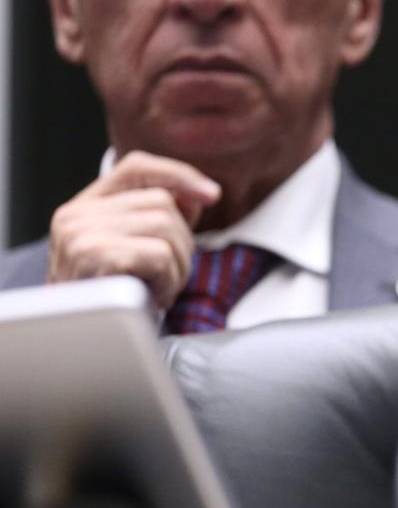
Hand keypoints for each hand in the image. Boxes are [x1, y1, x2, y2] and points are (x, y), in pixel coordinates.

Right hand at [47, 152, 221, 307]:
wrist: (76, 340)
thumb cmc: (110, 300)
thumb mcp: (132, 250)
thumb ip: (157, 218)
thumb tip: (198, 196)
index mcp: (85, 206)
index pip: (136, 167)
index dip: (178, 174)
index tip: (212, 194)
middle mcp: (78, 214)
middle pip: (162, 203)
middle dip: (182, 242)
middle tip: (168, 276)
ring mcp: (82, 232)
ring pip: (166, 227)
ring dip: (177, 266)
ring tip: (157, 288)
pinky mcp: (94, 255)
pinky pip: (159, 255)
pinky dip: (168, 280)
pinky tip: (152, 297)